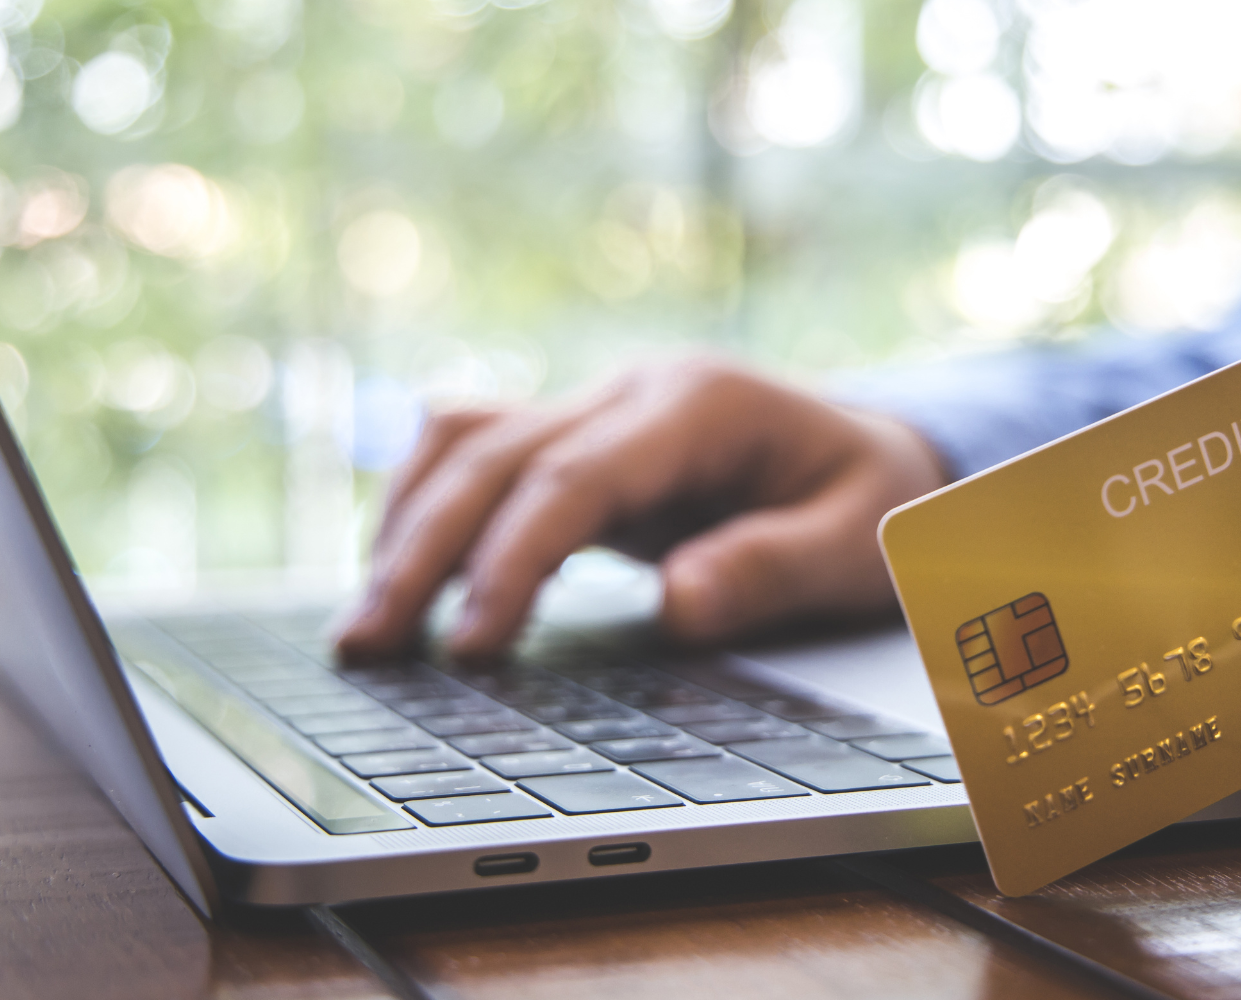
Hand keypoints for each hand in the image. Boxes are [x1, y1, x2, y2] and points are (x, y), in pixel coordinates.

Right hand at [335, 358, 947, 660]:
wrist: (876, 452)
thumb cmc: (870, 498)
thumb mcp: (857, 539)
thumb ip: (771, 568)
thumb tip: (677, 604)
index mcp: (698, 403)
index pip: (576, 477)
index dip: (513, 559)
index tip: (473, 644)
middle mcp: (631, 393)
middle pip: (494, 455)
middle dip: (423, 550)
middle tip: (370, 644)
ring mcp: (596, 411)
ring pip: (466, 444)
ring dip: (406, 526)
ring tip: (364, 626)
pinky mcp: (577, 446)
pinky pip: (478, 458)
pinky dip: (427, 511)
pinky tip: (400, 580)